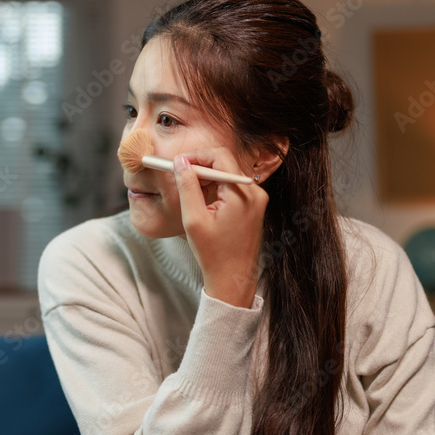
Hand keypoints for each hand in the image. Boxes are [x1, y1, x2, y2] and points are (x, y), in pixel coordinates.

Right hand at [173, 150, 267, 307]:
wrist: (233, 278)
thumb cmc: (213, 254)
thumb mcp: (194, 219)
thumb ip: (187, 187)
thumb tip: (181, 162)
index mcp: (241, 194)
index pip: (219, 157)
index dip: (196, 155)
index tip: (177, 163)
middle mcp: (254, 192)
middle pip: (225, 163)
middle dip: (200, 165)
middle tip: (178, 173)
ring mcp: (257, 199)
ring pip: (227, 174)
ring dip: (207, 177)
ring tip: (189, 190)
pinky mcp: (254, 205)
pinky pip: (232, 186)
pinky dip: (216, 187)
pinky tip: (203, 200)